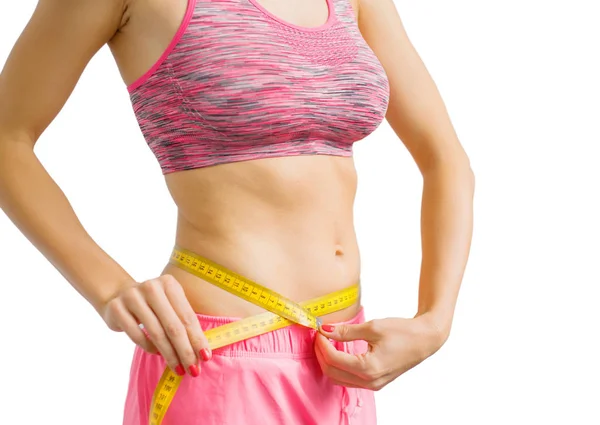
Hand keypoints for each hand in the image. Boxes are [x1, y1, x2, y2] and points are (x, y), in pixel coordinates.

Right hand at [99, 274, 211, 376]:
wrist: (117, 294)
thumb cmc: (152, 303)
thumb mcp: (169, 303)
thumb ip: (183, 320)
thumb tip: (201, 350)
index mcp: (169, 283)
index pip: (187, 316)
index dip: (197, 338)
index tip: (206, 357)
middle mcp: (151, 287)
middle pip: (173, 326)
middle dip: (185, 351)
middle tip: (193, 369)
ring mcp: (132, 297)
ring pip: (156, 333)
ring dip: (170, 355)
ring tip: (179, 368)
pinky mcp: (117, 309)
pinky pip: (137, 336)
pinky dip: (150, 348)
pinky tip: (158, 354)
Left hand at [315, 314, 446, 389]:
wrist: (425, 339)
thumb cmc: (403, 331)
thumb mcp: (373, 327)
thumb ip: (346, 331)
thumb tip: (325, 329)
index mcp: (368, 369)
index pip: (333, 360)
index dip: (322, 344)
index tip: (318, 330)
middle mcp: (370, 382)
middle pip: (332, 372)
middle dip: (321, 354)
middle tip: (319, 336)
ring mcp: (373, 385)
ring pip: (339, 378)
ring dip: (328, 362)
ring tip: (326, 343)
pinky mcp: (376, 382)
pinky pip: (349, 379)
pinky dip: (339, 367)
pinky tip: (338, 351)